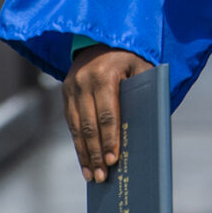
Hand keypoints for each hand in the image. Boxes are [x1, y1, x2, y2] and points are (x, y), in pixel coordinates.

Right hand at [63, 45, 154, 182]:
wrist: (104, 36)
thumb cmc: (132, 56)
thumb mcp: (144, 67)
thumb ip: (144, 93)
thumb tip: (146, 129)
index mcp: (104, 75)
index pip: (107, 114)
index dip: (110, 138)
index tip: (115, 159)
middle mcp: (83, 82)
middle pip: (89, 125)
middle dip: (96, 153)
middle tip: (103, 176)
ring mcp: (70, 87)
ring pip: (76, 128)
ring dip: (84, 154)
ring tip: (92, 175)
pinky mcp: (65, 92)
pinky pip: (71, 123)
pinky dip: (78, 143)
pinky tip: (84, 160)